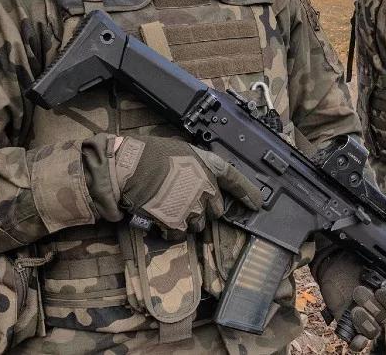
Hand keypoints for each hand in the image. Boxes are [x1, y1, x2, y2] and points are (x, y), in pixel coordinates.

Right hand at [107, 135, 261, 238]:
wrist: (128, 167)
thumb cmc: (149, 155)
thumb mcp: (181, 151)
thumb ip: (195, 167)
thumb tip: (196, 178)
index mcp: (209, 166)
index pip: (236, 180)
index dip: (248, 193)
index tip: (257, 204)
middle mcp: (207, 188)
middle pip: (216, 210)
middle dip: (204, 209)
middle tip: (184, 202)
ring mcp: (194, 207)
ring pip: (198, 225)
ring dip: (187, 221)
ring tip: (168, 208)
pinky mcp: (178, 223)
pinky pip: (180, 234)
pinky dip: (171, 231)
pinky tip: (160, 218)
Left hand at [312, 249, 385, 351]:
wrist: (333, 261)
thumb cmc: (358, 257)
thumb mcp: (380, 247)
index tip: (381, 288)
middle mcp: (379, 306)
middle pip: (385, 316)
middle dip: (374, 306)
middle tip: (360, 290)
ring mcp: (365, 316)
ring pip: (373, 330)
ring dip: (365, 321)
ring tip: (354, 307)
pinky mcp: (349, 323)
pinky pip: (358, 341)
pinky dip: (358, 342)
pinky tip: (355, 339)